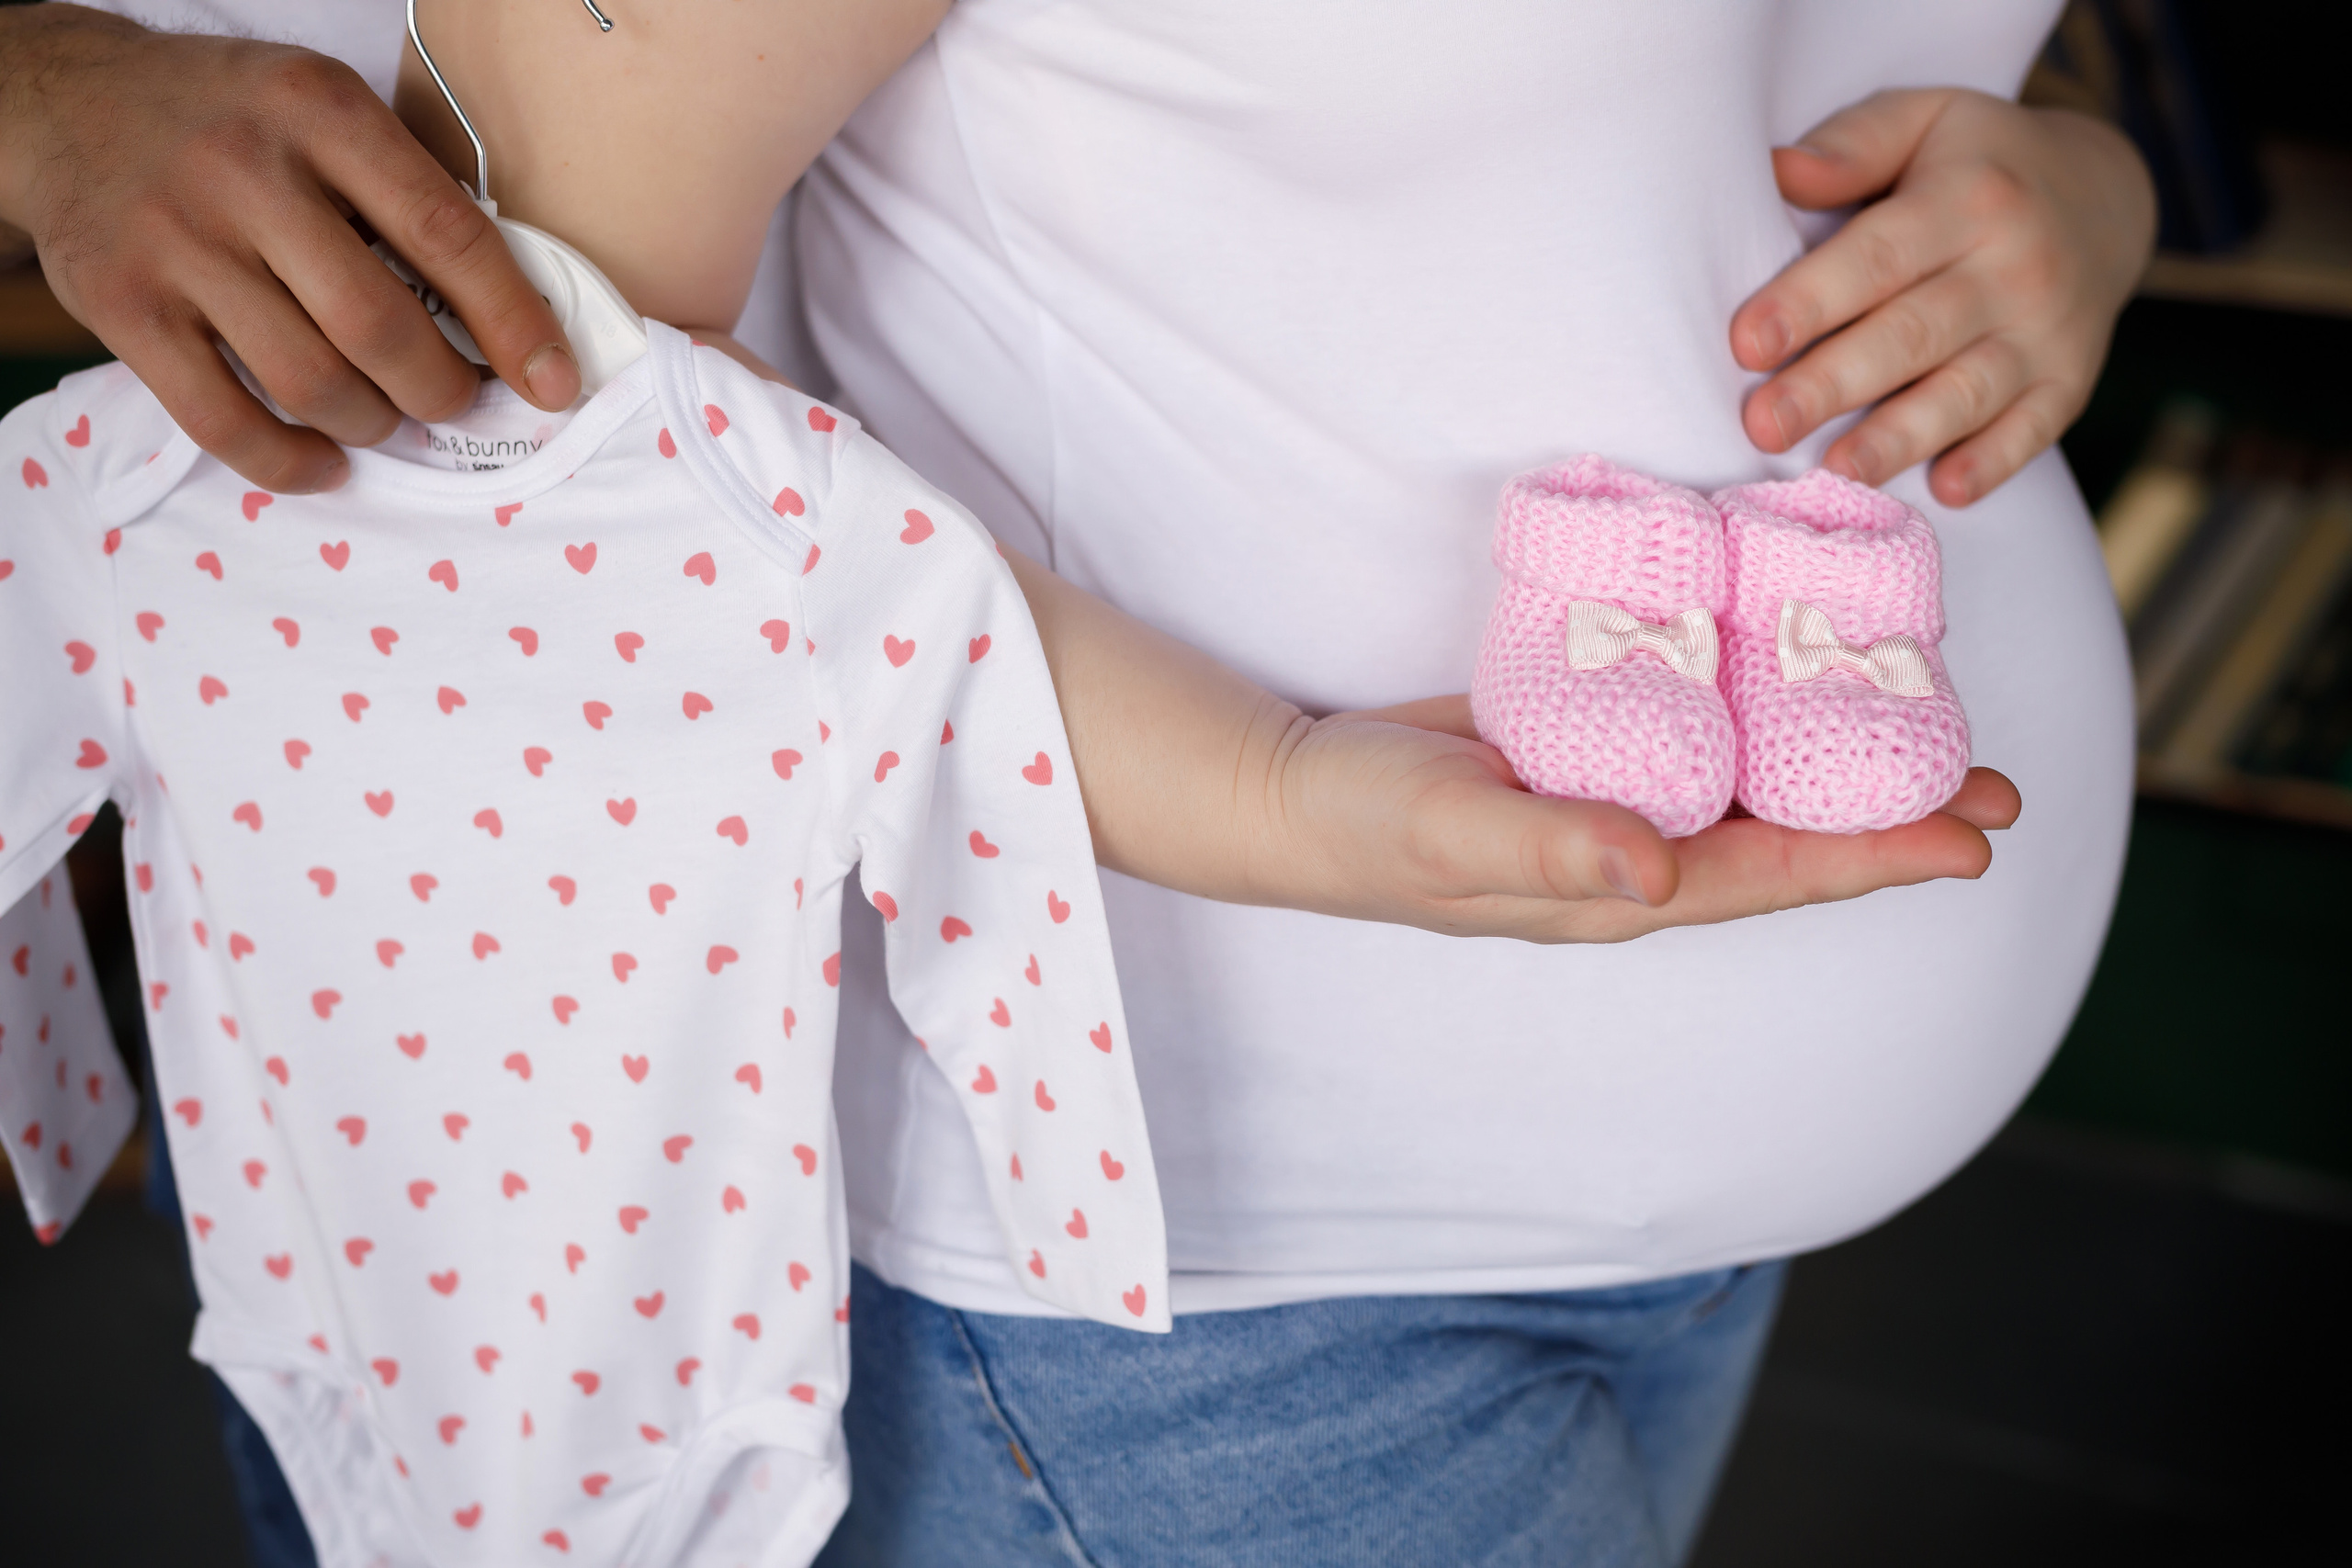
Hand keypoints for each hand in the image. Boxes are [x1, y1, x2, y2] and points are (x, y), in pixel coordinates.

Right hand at [0, 6, 578, 492]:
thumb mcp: (323, 112)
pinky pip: (223, 420)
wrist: (70, 104)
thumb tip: (514, 315)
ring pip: (311, 383)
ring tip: (385, 419)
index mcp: (319, 111)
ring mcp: (175, 241)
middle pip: (378, 328)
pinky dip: (289, 463)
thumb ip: (405, 194)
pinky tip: (324, 463)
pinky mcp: (122, 306)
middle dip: (439, 390)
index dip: (513, 324)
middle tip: (454, 401)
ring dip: (371, 425)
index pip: (447, 235)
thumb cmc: (233, 121)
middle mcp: (244, 171)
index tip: (556, 384)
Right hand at [1263, 695, 2017, 942]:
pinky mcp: (1590, 755)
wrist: (1288, 790)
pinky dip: (1764, 719)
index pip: (1772, 875)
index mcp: (1619, 888)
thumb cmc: (1362, 822)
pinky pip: (1701, 743)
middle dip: (1894, 817)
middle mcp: (1636, 856)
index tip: (1973, 834)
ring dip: (1843, 769)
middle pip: (1790, 841)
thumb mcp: (1447, 829)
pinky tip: (1799, 685)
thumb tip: (1665, 869)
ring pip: (1755, 794)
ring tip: (1931, 738)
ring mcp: (1614, 808)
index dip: (1877, 854)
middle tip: (1997, 787)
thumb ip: (1551, 847)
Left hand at [1730, 88, 2153, 507]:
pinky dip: (1993, 462)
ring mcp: (2047, 332)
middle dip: (1833, 384)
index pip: (1879, 256)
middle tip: (1764, 425)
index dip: (1811, 301)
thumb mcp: (1924, 120)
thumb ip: (1852, 145)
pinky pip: (2034, 429)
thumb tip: (1777, 169)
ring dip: (1899, 438)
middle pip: (1912, 335)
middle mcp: (2016, 268)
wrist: (2103, 196)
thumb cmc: (1977, 164)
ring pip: (1966, 392)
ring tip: (1836, 472)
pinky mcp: (2070, 381)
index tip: (1747, 342)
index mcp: (1969, 198)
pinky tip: (1946, 488)